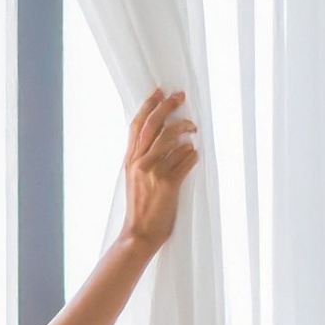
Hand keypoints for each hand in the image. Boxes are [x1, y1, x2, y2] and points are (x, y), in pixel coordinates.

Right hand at [121, 87, 198, 250]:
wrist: (139, 233)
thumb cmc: (141, 207)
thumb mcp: (136, 180)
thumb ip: (146, 160)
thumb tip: (171, 141)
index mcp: (130, 161)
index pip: (137, 126)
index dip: (148, 106)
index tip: (159, 91)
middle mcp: (139, 163)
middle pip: (152, 125)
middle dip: (168, 106)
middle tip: (180, 96)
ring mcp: (152, 172)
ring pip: (170, 138)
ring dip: (185, 128)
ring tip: (193, 129)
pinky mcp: (167, 183)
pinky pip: (185, 160)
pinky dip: (192, 155)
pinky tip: (194, 154)